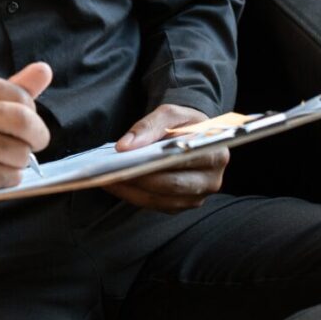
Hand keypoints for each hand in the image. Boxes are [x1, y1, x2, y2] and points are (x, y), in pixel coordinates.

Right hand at [0, 62, 51, 204]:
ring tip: (6, 155)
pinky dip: (10, 176)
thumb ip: (14, 85)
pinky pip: (7, 177)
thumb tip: (44, 70)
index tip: (27, 117)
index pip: (18, 95)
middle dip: (38, 135)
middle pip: (22, 121)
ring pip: (19, 153)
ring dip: (22, 159)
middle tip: (36, 140)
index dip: (32, 110)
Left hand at [105, 103, 229, 212]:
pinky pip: (154, 204)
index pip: (185, 161)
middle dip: (139, 178)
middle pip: (172, 185)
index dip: (156, 161)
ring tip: (105, 178)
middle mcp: (211, 181)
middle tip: (110, 171)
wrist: (193, 136)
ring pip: (160, 199)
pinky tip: (113, 184)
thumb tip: (124, 147)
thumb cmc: (184, 124)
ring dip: (131, 190)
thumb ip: (149, 126)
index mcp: (215, 154)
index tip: (127, 157)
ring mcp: (197, 197)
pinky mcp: (180, 205)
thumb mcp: (170, 114)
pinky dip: (132, 195)